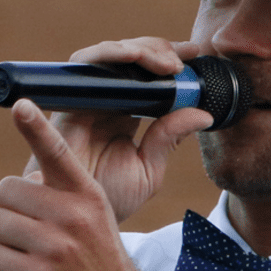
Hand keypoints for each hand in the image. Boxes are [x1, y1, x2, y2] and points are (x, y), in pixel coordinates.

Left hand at [0, 40, 213, 270]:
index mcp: (87, 195)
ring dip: (8, 241)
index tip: (21, 106)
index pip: (58, 154)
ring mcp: (55, 247)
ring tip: (35, 254)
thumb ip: (68, 192)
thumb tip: (100, 149)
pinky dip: (5, 267)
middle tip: (32, 229)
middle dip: (11, 209)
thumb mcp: (100, 217)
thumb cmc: (98, 258)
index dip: (37, 128)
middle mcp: (73, 217)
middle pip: (7, 190)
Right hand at [51, 38, 215, 220]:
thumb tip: (204, 114)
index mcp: (124, 114)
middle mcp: (104, 102)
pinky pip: (84, 66)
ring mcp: (85, 100)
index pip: (147, 75)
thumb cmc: (106, 200)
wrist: (76, 220)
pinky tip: (134, 58)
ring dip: (138, 50)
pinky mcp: (67, 102)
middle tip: (182, 60)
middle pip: (129, 59)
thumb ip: (170, 138)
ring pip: (108, 55)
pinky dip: (109, 55)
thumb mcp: (149, 168)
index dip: (169, 58)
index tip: (195, 53)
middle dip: (157, 49)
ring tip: (165, 64)